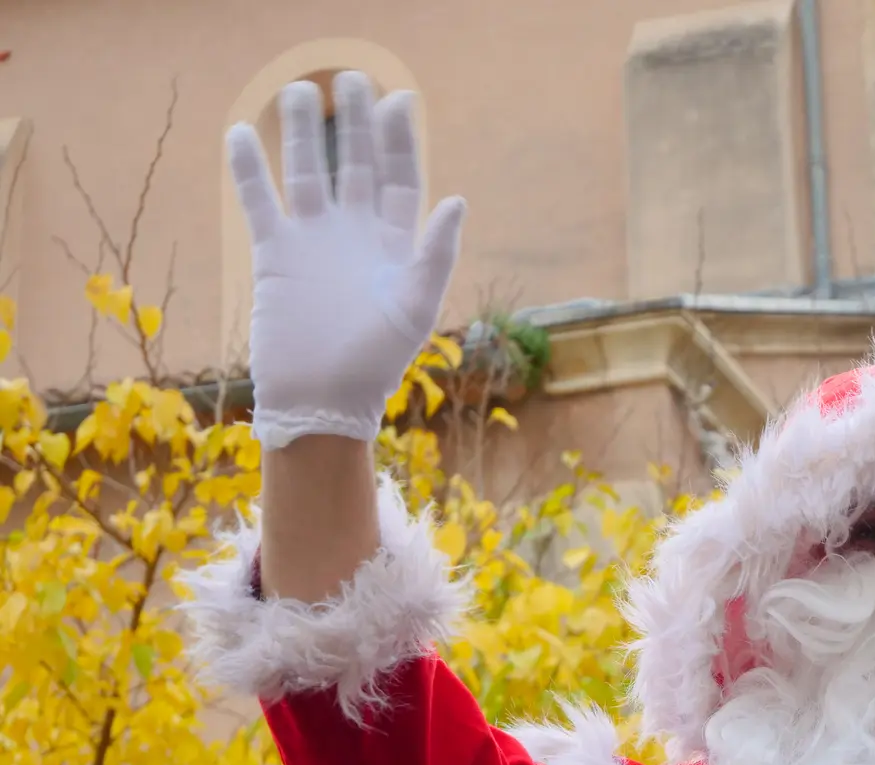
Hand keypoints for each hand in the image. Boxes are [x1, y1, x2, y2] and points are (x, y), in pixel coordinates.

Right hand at [227, 72, 465, 450]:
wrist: (321, 399)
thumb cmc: (374, 363)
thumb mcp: (415, 308)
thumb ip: (434, 254)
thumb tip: (458, 200)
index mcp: (397, 247)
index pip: (402, 181)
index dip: (401, 143)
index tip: (399, 102)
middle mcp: (357, 236)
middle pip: (357, 166)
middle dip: (355, 125)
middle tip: (352, 79)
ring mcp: (314, 242)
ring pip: (308, 173)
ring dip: (304, 134)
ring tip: (298, 91)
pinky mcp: (275, 254)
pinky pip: (260, 200)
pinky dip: (249, 169)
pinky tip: (241, 131)